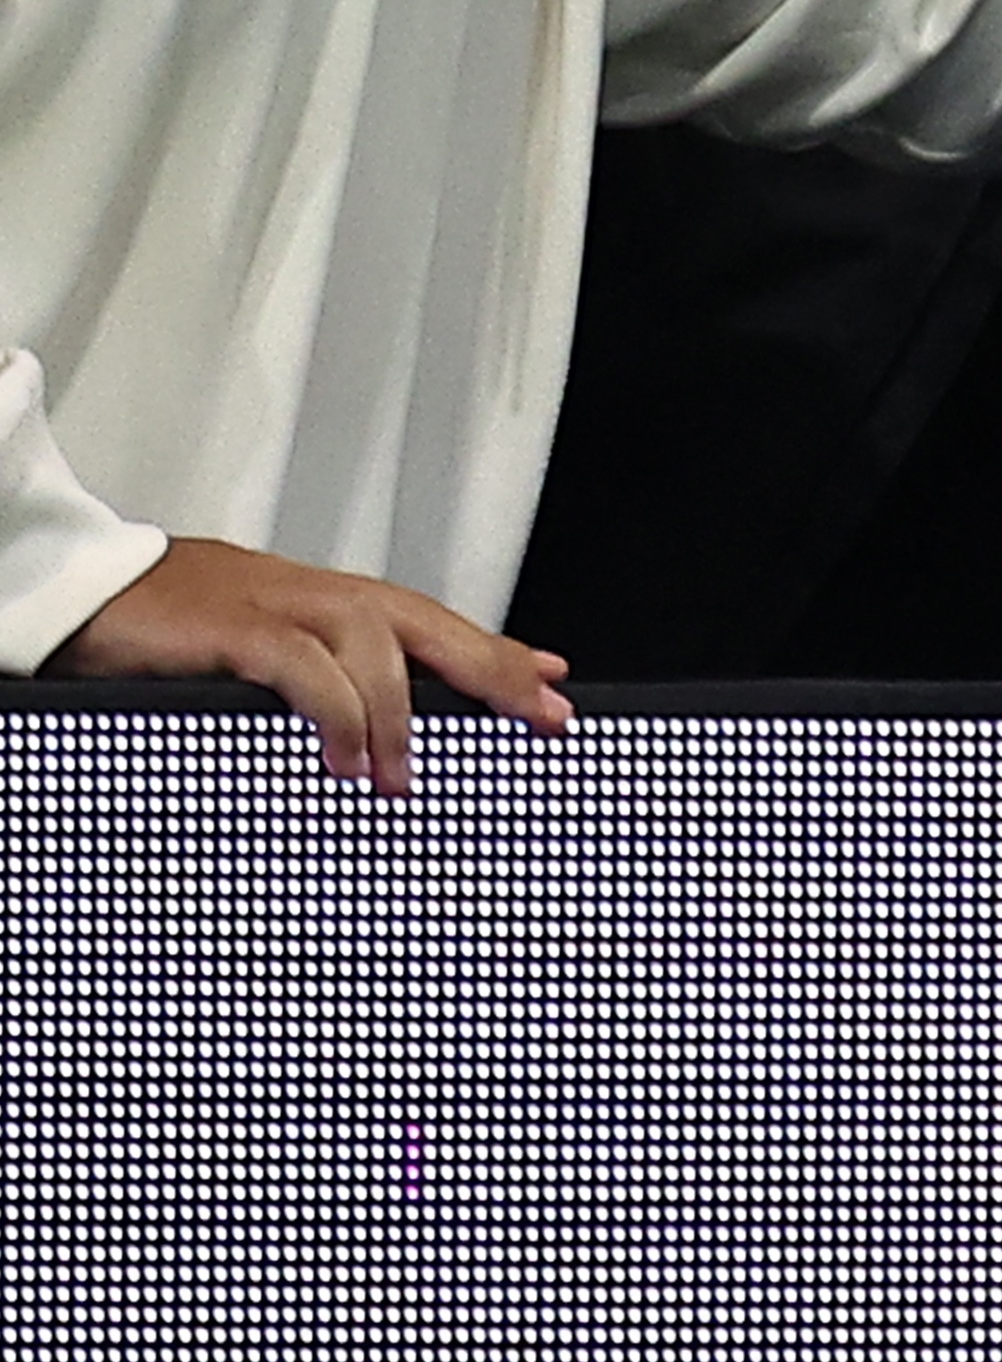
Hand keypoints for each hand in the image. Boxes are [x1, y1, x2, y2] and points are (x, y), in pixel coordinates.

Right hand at [57, 536, 573, 790]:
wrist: (89, 584)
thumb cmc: (175, 619)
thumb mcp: (265, 644)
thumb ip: (326, 674)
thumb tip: (374, 729)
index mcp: (333, 601)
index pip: (436, 624)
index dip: (497, 653)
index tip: (552, 685)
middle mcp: (321, 596)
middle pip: (431, 625)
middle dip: (493, 670)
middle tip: (542, 716)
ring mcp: (280, 606)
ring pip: (376, 644)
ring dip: (398, 714)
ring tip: (402, 777)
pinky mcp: (234, 628)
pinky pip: (303, 665)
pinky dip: (334, 709)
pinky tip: (346, 755)